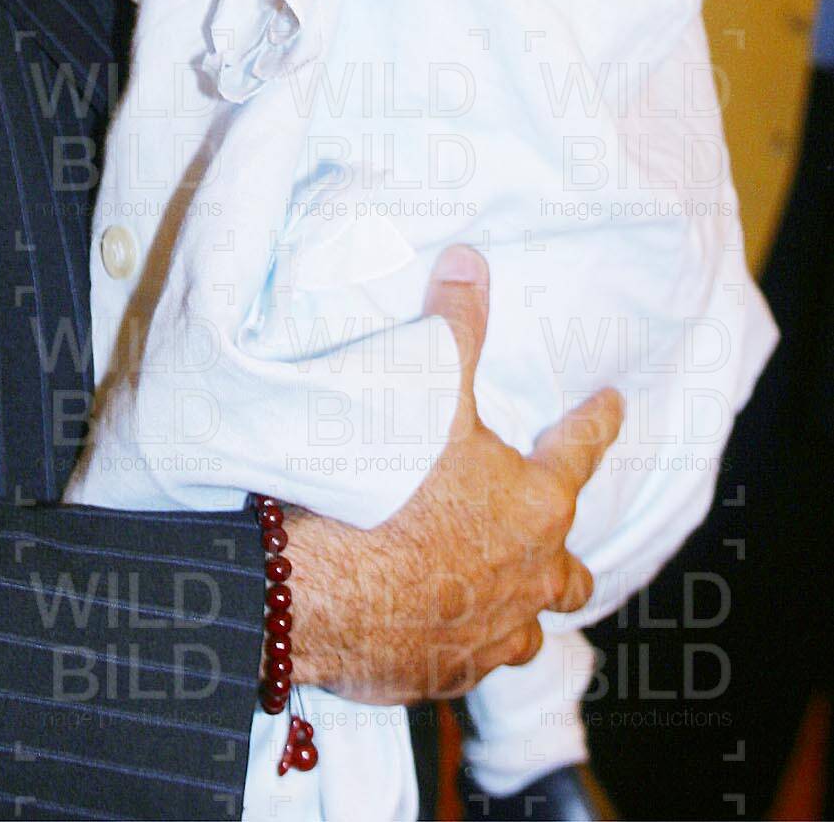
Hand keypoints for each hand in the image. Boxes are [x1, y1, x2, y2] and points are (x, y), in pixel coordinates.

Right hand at [281, 246, 622, 703]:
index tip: (614, 402)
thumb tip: (472, 262)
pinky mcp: (444, 674)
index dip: (598, 421)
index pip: (580, 450)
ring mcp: (488, 634)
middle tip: (552, 536)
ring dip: (518, 607)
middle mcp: (526, 577)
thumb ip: (455, 326)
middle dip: (563, 554)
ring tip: (502, 595)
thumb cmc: (385, 489)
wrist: (322, 591)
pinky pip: (470, 662)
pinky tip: (438, 630)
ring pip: (526, 627)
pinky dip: (463, 641)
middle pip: (569, 571)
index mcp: (534, 505)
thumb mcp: (425, 391)